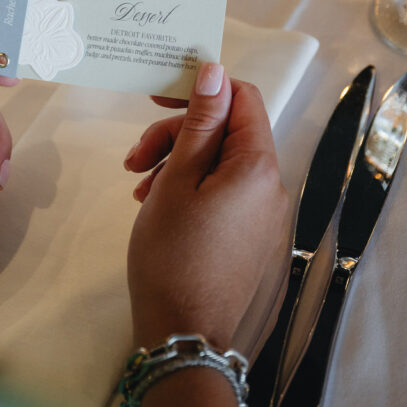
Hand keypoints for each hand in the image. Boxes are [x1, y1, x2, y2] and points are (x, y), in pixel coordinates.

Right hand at [126, 64, 288, 352]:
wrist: (183, 336)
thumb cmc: (173, 253)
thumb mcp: (178, 179)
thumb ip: (199, 122)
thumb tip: (214, 70)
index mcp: (258, 166)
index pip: (242, 98)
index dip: (201, 88)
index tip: (158, 96)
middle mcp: (271, 187)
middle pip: (226, 132)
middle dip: (177, 134)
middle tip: (135, 157)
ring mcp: (264, 216)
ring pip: (219, 163)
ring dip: (177, 162)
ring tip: (139, 186)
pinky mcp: (251, 238)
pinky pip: (223, 193)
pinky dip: (190, 188)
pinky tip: (156, 204)